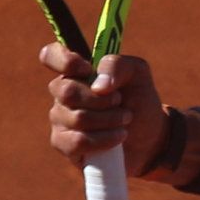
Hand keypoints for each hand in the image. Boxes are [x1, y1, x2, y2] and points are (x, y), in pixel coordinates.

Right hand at [40, 43, 166, 169]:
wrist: (149, 135)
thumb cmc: (138, 99)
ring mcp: (60, 118)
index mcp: (76, 70)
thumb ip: (118, 65)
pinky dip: (105, 139)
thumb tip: (99, 86)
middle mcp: (62, 92)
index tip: (88, 70)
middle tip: (121, 101)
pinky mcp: (64, 144)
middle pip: (67, 92)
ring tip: (125, 119)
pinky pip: (77, 142)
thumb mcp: (138, 74)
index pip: (51, 55)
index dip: (64, 61)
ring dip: (111, 120)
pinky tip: (118, 137)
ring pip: (78, 118)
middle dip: (103, 100)